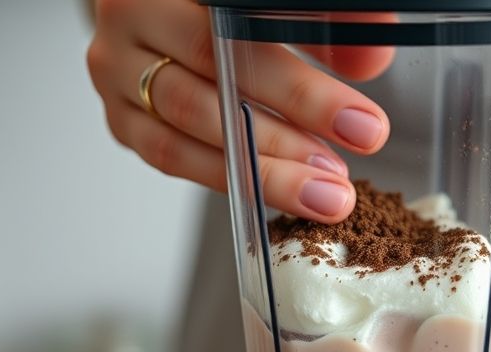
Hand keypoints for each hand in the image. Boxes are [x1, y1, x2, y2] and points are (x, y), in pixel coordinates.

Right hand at [87, 0, 392, 222]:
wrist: (172, 8)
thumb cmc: (229, 7)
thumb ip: (327, 17)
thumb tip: (372, 60)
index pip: (237, 26)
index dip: (301, 83)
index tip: (361, 121)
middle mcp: (133, 15)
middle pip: (211, 75)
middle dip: (286, 132)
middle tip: (342, 171)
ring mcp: (118, 68)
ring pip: (186, 125)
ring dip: (260, 167)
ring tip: (321, 192)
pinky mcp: (121, 116)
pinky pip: (170, 156)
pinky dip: (228, 178)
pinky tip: (280, 194)